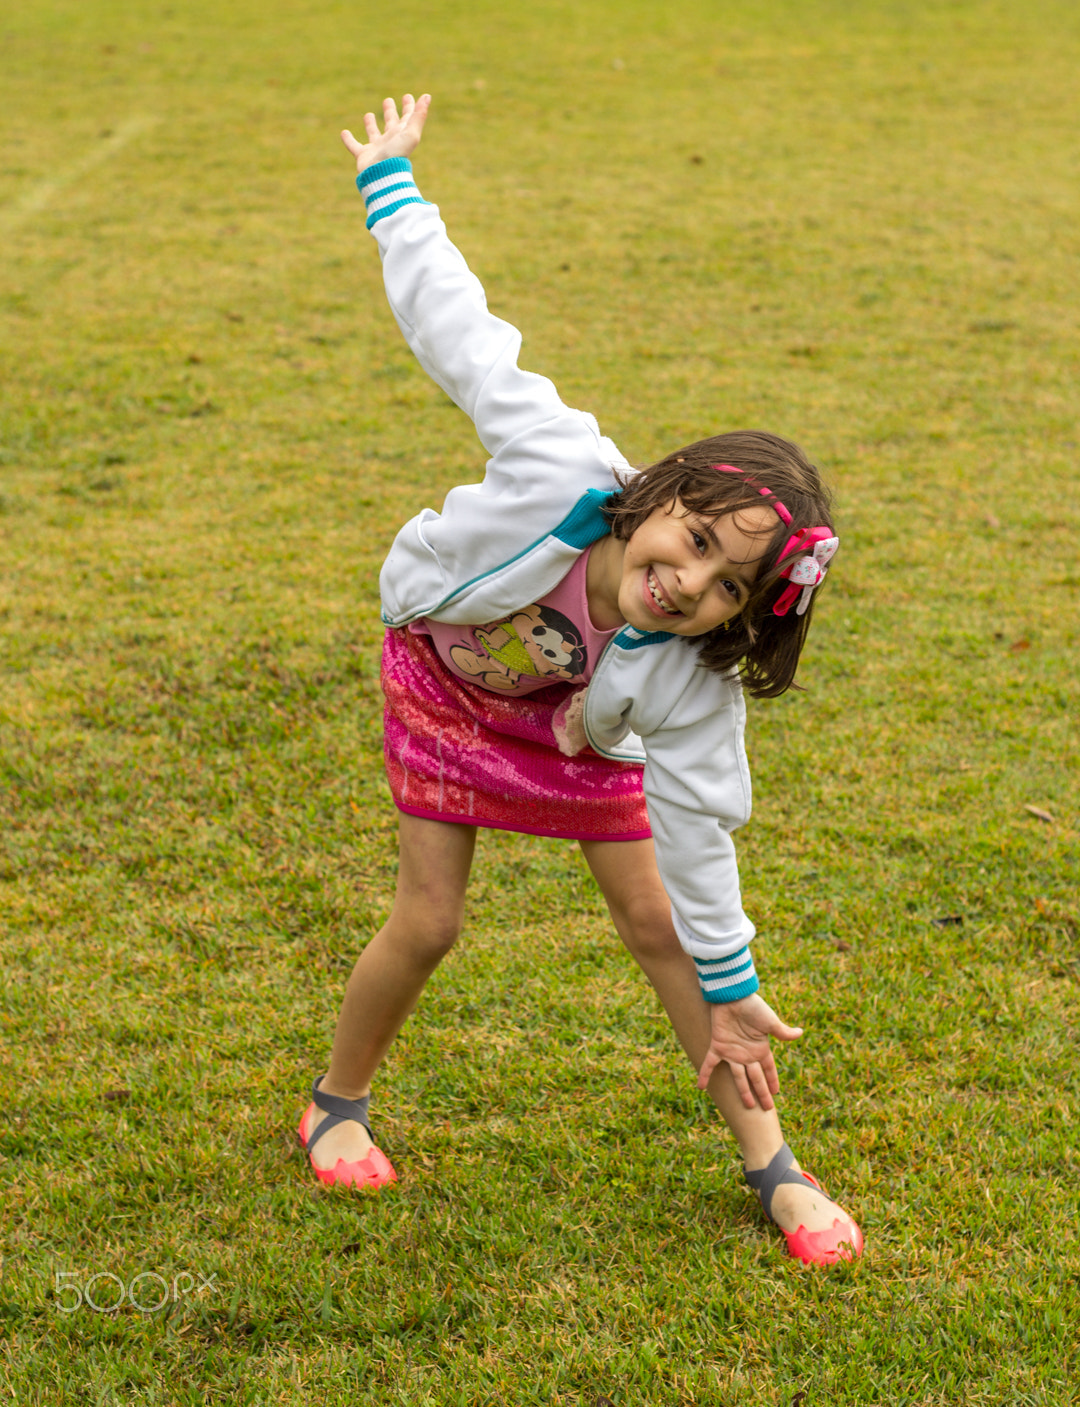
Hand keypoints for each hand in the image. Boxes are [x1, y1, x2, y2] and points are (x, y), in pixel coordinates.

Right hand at [341, 94, 430, 174]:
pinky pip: (354, 146)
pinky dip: (348, 140)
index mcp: (402, 135)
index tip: (408, 96)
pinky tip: (344, 133)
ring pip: (374, 134)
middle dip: (391, 112)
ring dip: (371, 125)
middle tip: (388, 100)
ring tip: (368, 115)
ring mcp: (377, 149)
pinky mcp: (363, 156)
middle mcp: (390, 141)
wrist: (383, 176)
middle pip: (391, 124)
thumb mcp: (411, 133)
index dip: (409, 107)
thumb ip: (419, 115)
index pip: (407, 118)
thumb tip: (427, 96)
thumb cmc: (397, 155)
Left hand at [696, 992, 802, 1110]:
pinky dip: (704, 1075)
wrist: (733, 996)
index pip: (768, 1070)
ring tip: (747, 1107)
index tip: (776, 1094)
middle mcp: (747, 1054)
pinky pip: (709, 1064)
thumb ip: (782, 1032)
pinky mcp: (717, 1046)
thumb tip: (801, 1033)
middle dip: (761, 1093)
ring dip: (742, 1092)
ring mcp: (732, 1052)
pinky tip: (700, 1087)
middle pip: (755, 1078)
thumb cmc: (753, 1007)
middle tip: (766, 1109)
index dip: (772, 1082)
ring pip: (738, 1077)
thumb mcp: (770, 1021)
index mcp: (760, 1049)